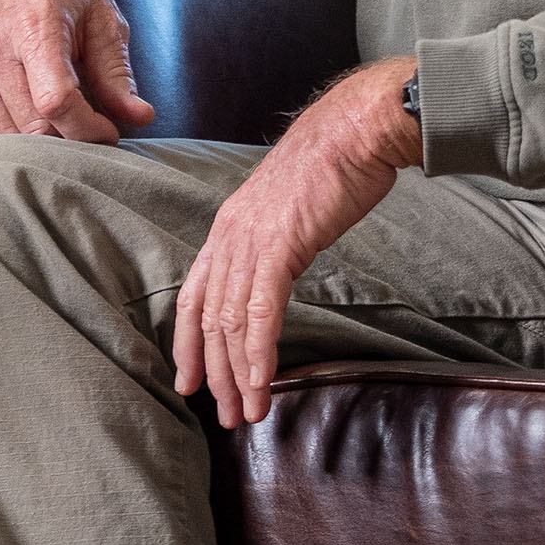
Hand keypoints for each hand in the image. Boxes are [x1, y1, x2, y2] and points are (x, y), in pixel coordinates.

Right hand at [0, 0, 155, 142]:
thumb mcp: (102, 18)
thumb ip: (117, 74)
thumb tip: (138, 116)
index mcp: (34, 26)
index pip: (55, 102)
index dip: (88, 129)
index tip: (108, 131)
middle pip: (31, 125)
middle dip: (69, 140)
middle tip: (89, 130)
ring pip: (3, 134)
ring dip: (37, 145)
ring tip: (62, 128)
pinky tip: (22, 140)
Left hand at [171, 59, 419, 427]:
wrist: (355, 130)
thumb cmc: (332, 167)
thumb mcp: (289, 209)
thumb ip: (276, 242)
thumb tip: (280, 268)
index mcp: (228, 228)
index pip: (195, 297)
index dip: (189, 343)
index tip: (190, 381)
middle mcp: (229, 236)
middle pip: (208, 319)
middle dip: (213, 373)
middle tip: (223, 414)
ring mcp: (251, 241)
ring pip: (231, 323)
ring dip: (237, 374)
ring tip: (245, 412)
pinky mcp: (280, 245)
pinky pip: (262, 311)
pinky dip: (259, 352)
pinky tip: (262, 383)